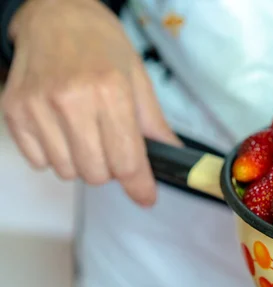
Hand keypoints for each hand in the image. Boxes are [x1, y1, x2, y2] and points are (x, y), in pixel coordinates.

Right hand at [1, 0, 180, 206]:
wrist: (55, 14)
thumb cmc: (101, 44)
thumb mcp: (138, 79)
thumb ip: (154, 124)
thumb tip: (171, 156)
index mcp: (110, 91)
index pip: (127, 161)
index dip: (139, 185)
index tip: (145, 197)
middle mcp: (71, 101)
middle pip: (96, 174)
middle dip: (110, 168)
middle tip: (111, 144)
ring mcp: (37, 107)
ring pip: (67, 172)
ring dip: (82, 162)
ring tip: (85, 131)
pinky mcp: (14, 112)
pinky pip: (39, 162)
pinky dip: (55, 155)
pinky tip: (62, 129)